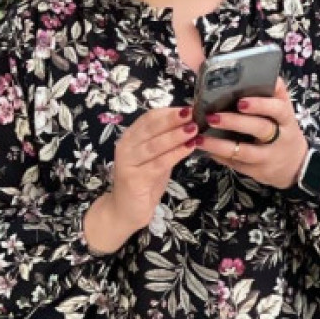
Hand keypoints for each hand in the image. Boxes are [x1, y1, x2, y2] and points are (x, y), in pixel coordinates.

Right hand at [84, 106, 198, 252]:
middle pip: (150, 127)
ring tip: (194, 128)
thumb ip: (167, 143)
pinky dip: (176, 153)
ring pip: (155, 144)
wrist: (125, 211)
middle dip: (173, 119)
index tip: (189, 107)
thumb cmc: (143, 182)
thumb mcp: (156, 159)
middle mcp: (125, 146)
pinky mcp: (134, 178)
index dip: (169, 112)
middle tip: (193, 113)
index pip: (149, 117)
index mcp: (130, 137)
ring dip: (176, 135)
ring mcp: (127, 162)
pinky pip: (159, 163)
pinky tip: (189, 147)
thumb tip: (189, 124)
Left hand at [195, 77, 308, 188]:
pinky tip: (204, 148)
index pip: (277, 109)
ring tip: (200, 138)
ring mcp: (268, 157)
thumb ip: (272, 92)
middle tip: (213, 116)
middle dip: (234, 122)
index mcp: (286, 118)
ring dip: (219, 145)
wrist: (295, 165)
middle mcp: (279, 138)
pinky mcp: (256, 171)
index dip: (260, 105)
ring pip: (244, 151)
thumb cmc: (283, 129)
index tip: (241, 101)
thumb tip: (254, 68)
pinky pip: (235, 164)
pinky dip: (218, 156)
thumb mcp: (283, 110)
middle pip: (259, 128)